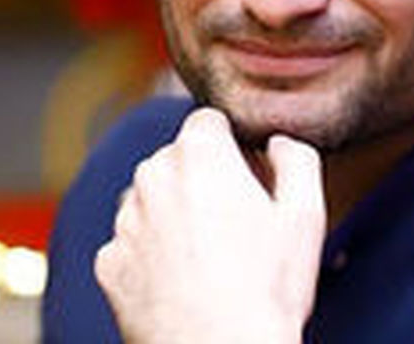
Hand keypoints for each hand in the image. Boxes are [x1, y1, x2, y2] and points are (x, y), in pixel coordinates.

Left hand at [95, 107, 325, 343]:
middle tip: (236, 226)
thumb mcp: (306, 215)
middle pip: (178, 160)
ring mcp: (124, 221)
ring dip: (174, 216)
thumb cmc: (266, 291)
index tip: (250, 180)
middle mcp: (151, 176)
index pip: (209, 122)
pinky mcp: (108, 262)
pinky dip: (152, 257)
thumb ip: (295, 157)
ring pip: (152, 200)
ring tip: (211, 261)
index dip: (234, 147)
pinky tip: (182, 284)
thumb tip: (277, 143)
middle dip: (202, 180)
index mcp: (198, 153)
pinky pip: (132, 245)